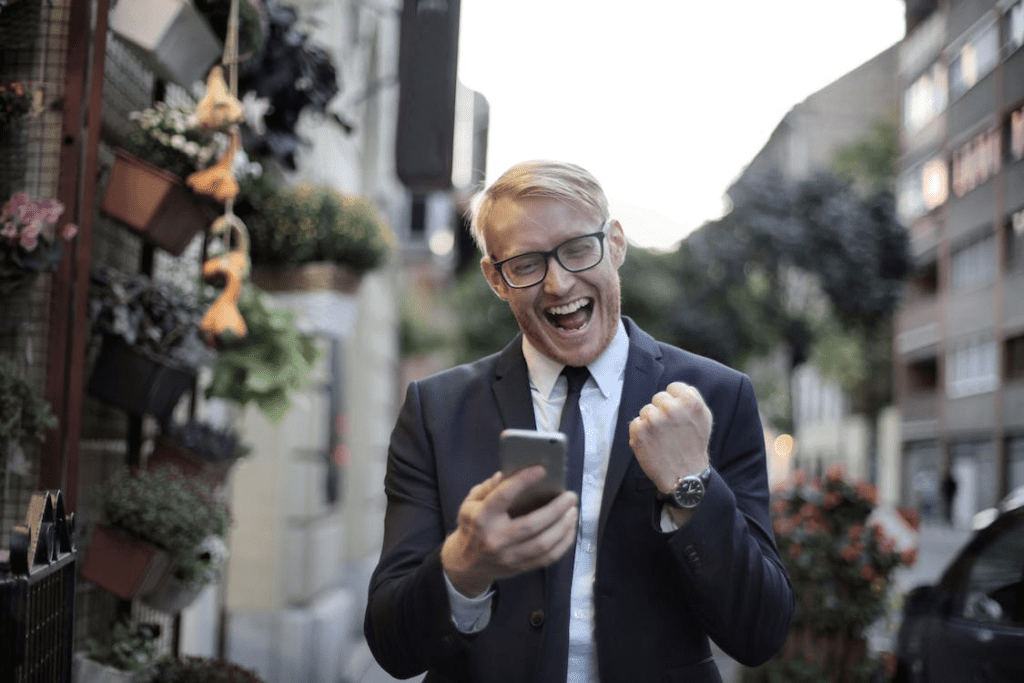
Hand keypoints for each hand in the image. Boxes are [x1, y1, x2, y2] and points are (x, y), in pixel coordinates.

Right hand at [441, 466, 578, 596]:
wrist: (466, 564)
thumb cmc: (472, 526)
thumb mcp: (470, 503)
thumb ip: (488, 488)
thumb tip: (507, 473)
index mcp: (481, 518)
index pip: (503, 496)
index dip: (523, 481)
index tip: (541, 470)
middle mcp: (495, 539)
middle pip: (531, 525)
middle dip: (555, 509)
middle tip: (570, 496)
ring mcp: (508, 557)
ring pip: (543, 544)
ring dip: (563, 526)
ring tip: (572, 511)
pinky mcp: (520, 568)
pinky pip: (548, 558)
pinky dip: (563, 542)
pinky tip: (569, 528)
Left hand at [629, 382, 711, 492]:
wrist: (685, 475)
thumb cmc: (694, 446)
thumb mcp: (704, 417)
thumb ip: (691, 398)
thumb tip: (676, 388)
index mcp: (689, 401)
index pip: (672, 387)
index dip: (674, 401)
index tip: (677, 415)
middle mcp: (671, 408)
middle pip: (658, 398)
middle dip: (662, 411)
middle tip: (670, 429)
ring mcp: (653, 419)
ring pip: (646, 411)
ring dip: (651, 422)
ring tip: (663, 438)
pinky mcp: (639, 431)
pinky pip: (635, 423)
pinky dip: (641, 433)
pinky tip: (652, 443)